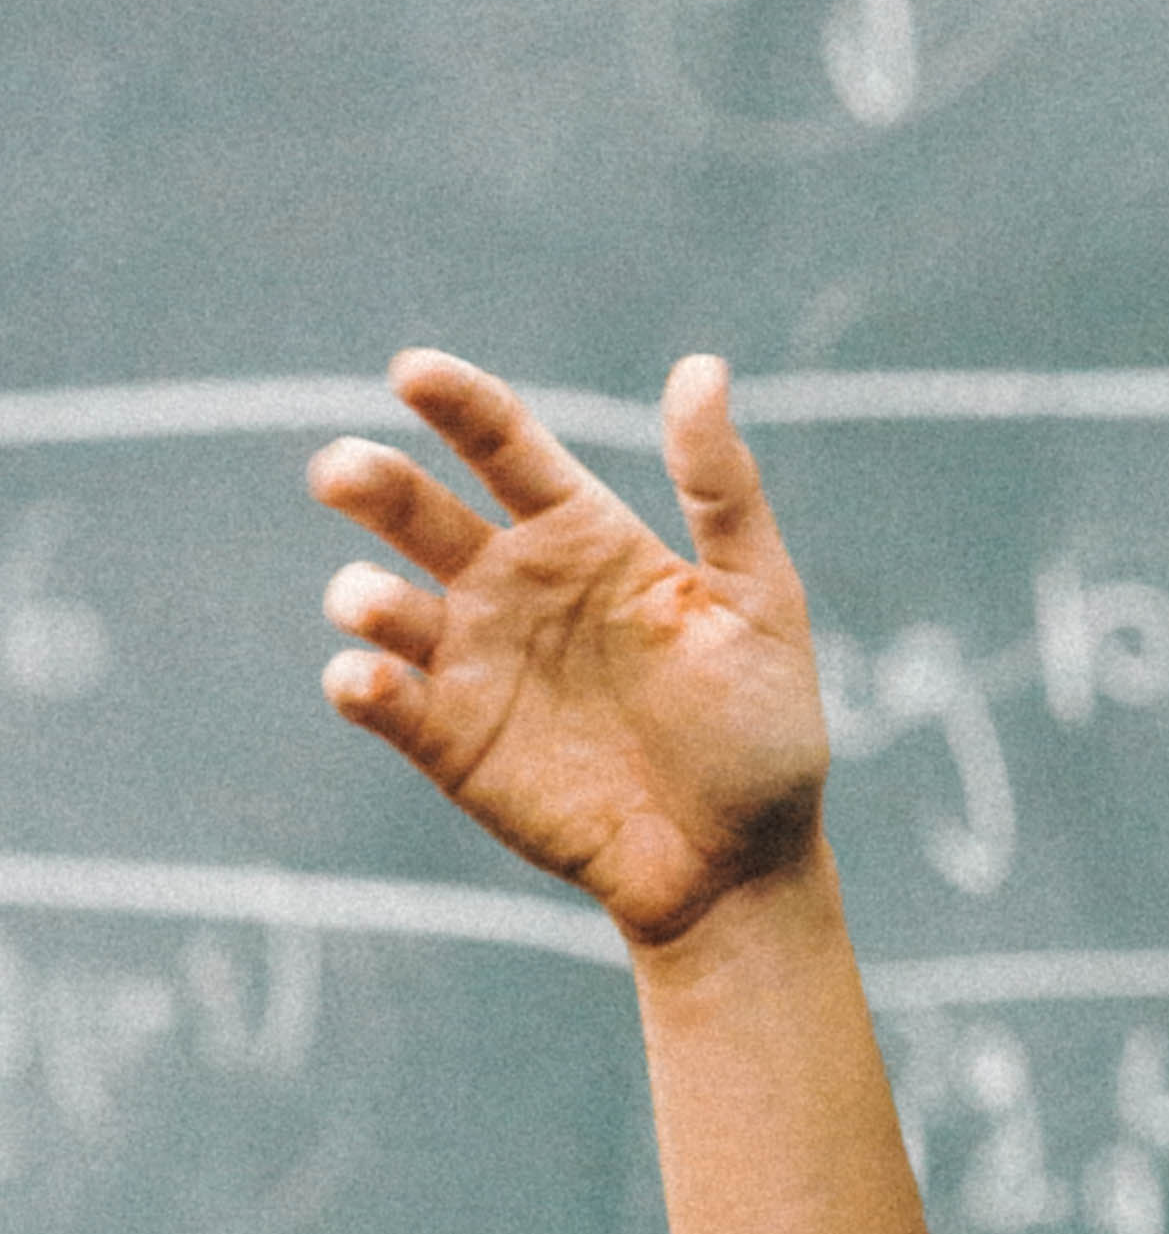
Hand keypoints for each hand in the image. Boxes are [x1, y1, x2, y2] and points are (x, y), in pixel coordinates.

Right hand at [313, 352, 827, 956]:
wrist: (739, 865)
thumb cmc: (760, 730)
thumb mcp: (759, 600)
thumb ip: (721, 488)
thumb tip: (702, 368)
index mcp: (583, 532)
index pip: (503, 444)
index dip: (456, 402)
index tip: (412, 373)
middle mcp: (512, 584)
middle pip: (417, 509)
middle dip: (371, 482)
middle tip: (342, 471)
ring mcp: (473, 661)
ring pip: (383, 601)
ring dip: (362, 594)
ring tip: (370, 603)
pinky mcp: (449, 742)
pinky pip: (384, 699)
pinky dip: (361, 683)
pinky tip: (366, 677)